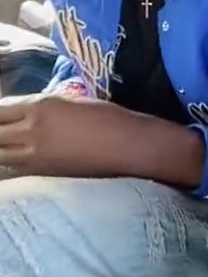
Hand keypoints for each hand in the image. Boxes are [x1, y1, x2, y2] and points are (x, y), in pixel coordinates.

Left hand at [0, 94, 138, 177]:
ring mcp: (35, 156)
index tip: (1, 115)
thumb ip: (42, 106)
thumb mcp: (69, 101)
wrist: (126, 146)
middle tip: (2, 130)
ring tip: (6, 146)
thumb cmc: (106, 117)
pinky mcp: (43, 175)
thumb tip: (24, 112)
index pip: (0, 110)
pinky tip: (12, 163)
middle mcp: (31, 131)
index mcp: (40, 107)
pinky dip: (8, 165)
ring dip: (0, 148)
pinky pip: (13, 170)